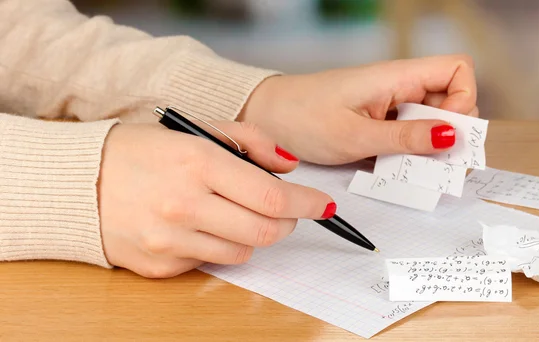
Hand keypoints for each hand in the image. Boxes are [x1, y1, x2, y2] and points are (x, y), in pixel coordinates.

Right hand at [98, 122, 334, 277]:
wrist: (78, 182)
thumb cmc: (139, 151)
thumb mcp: (195, 130)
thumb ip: (250, 141)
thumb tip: (289, 165)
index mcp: (196, 164)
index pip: (271, 195)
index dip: (306, 203)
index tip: (323, 204)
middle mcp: (184, 205)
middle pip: (264, 231)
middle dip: (287, 223)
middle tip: (287, 212)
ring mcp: (169, 240)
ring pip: (242, 253)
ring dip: (253, 236)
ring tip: (236, 215)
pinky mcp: (158, 266)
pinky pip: (209, 263)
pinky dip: (217, 247)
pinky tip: (200, 227)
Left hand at [239, 54, 477, 164]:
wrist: (266, 118)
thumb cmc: (301, 117)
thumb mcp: (356, 135)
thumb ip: (406, 137)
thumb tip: (452, 136)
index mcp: (397, 77)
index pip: (457, 70)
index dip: (464, 99)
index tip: (446, 132)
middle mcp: (398, 87)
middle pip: (450, 101)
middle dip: (449, 133)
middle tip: (430, 162)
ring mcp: (388, 105)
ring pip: (429, 123)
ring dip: (426, 148)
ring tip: (404, 167)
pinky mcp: (377, 122)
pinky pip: (406, 135)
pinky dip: (405, 153)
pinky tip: (389, 167)